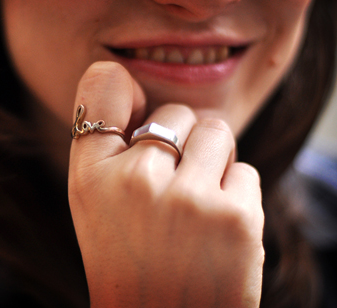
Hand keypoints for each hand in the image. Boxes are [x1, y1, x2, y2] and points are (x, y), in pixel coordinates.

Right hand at [69, 61, 263, 307]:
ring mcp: (189, 199)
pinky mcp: (237, 218)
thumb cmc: (127, 255)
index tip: (135, 112)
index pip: (104, 85)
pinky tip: (216, 228)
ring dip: (212, 162)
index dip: (124, 89)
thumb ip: (105, 142)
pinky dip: (236, 194)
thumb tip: (134, 81)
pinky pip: (245, 170)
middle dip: (180, 143)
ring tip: (195, 205)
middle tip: (170, 189)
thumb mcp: (93, 200)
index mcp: (92, 175)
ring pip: (217, 133)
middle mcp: (136, 180)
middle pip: (179, 112)